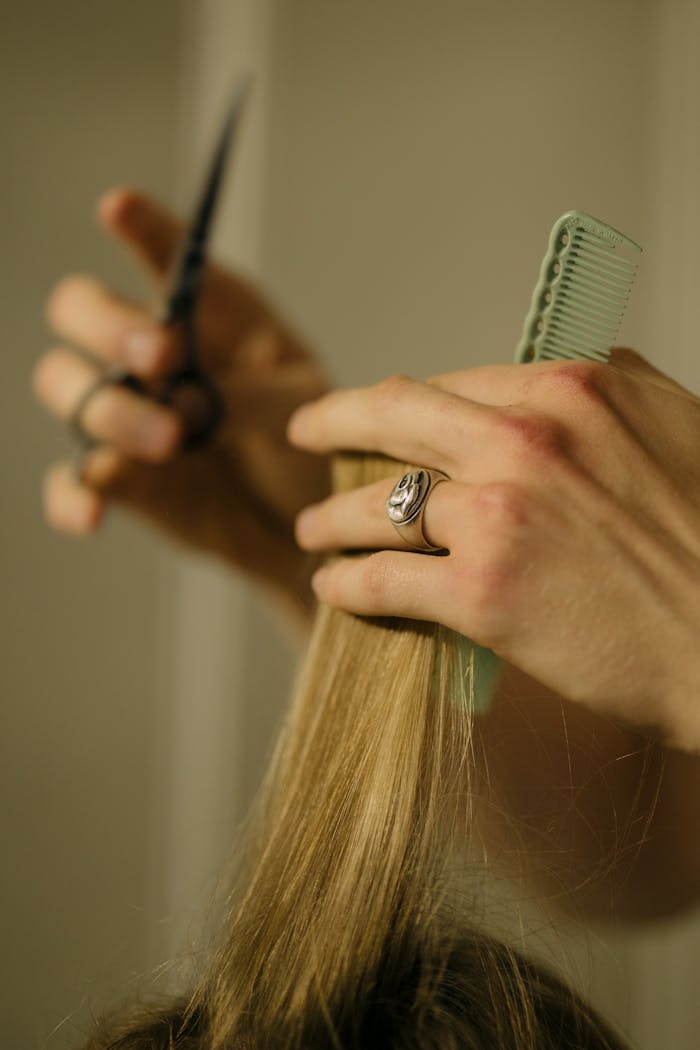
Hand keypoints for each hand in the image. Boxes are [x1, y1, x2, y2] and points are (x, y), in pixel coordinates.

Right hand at [34, 189, 328, 614]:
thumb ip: (253, 399)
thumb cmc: (311, 448)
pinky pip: (71, 480)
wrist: (308, 529)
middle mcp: (153, 355)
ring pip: (68, 385)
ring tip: (173, 441)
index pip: (164, 254)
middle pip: (82, 308)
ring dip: (110, 409)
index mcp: (209, 315)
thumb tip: (181, 403)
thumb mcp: (304, 413)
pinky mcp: (118, 478)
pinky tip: (95, 514)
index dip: (140, 227)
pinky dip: (74, 496)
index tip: (118, 207)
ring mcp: (126, 413)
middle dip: (110, 324)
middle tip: (162, 355)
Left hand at [288, 351, 699, 751]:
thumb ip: (610, 392)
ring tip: (313, 529)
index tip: (380, 413)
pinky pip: (384, 577)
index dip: (407, 401)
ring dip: (332, 517)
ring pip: (380, 504)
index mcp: (574, 392)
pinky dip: (346, 582)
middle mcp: (526, 441)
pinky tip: (333, 585)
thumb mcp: (673, 427)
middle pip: (394, 416)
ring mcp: (499, 516)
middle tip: (307, 433)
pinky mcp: (483, 594)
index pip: (456, 383)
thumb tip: (565, 374)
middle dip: (335, 422)